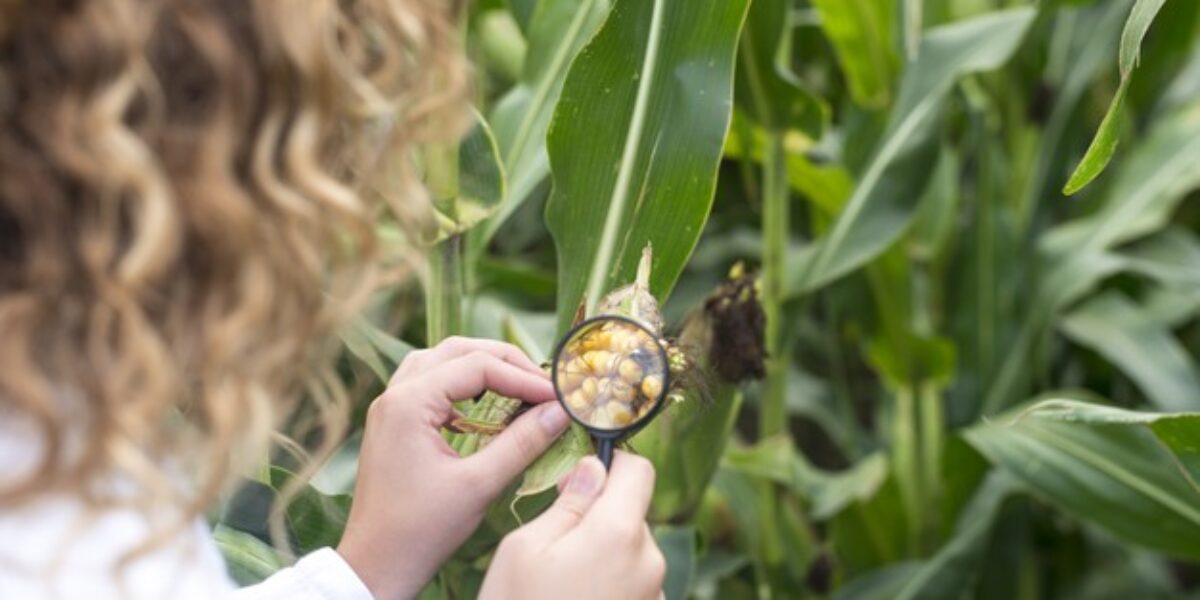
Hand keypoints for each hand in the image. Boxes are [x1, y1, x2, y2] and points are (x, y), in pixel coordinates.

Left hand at [336, 336, 571, 599]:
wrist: (376, 564)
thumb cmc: (421, 530)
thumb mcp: (479, 485)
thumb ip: (522, 442)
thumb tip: (559, 412)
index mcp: (409, 402)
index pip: (478, 366)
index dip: (523, 377)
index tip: (557, 397)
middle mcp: (395, 394)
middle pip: (457, 351)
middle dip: (504, 362)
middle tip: (542, 385)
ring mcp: (390, 407)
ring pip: (441, 361)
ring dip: (480, 367)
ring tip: (517, 385)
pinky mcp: (393, 423)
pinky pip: (429, 383)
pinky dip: (461, 385)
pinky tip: (484, 406)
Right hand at [479, 452, 666, 599]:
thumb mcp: (525, 548)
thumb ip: (568, 502)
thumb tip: (593, 469)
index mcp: (620, 533)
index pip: (640, 471)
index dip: (612, 466)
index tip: (581, 479)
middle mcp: (649, 562)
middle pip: (634, 514)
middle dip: (600, 517)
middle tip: (555, 542)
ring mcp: (653, 596)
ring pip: (632, 551)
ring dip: (603, 554)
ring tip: (560, 584)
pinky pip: (632, 585)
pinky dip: (608, 585)